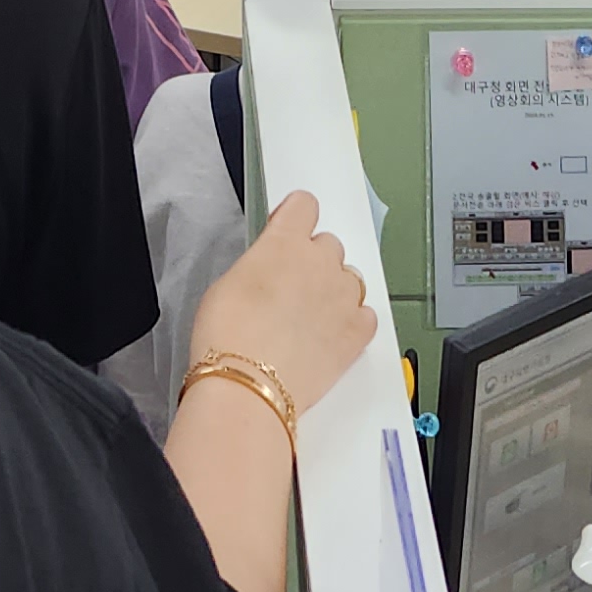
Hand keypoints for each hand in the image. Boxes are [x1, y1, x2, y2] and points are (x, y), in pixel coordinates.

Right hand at [192, 189, 374, 412]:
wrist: (246, 386)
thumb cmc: (227, 337)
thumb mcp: (227, 283)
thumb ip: (259, 263)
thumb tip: (267, 270)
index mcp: (285, 241)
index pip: (305, 205)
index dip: (295, 218)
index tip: (289, 230)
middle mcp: (320, 261)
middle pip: (328, 244)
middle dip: (313, 261)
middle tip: (293, 289)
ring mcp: (343, 296)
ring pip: (350, 279)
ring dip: (334, 291)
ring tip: (310, 319)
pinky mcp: (357, 331)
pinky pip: (365, 315)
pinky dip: (352, 323)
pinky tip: (330, 337)